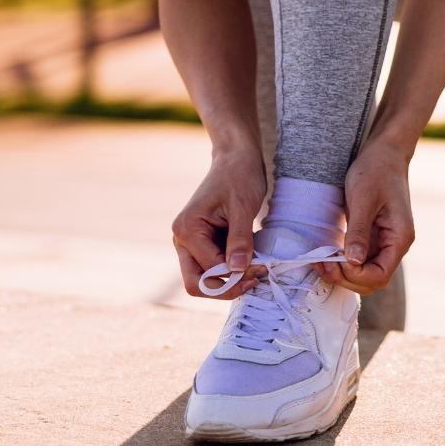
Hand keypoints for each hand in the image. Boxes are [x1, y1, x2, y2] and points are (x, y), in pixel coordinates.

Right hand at [172, 144, 266, 298]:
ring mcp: (190, 243)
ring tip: (257, 271)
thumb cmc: (239, 176)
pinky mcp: (203, 243)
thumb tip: (238, 269)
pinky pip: (213, 266)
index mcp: (187, 230)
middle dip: (226, 288)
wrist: (236, 158)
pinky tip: (252, 263)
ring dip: (229, 281)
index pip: (208, 270)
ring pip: (204, 278)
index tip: (262, 269)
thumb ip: (239, 239)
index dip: (236, 275)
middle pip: (196, 283)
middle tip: (256, 280)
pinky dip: (231, 270)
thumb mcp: (243, 207)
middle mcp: (182, 240)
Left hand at [321, 140, 414, 294]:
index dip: (354, 276)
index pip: (379, 275)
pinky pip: (359, 259)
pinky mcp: (374, 237)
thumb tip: (353, 261)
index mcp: (400, 237)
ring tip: (321, 260)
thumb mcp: (363, 198)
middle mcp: (395, 244)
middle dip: (345, 278)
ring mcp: (385, 242)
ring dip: (342, 273)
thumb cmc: (376, 169)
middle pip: (372, 280)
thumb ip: (359, 231)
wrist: (385, 151)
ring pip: (364, 273)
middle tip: (321, 263)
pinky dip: (343, 262)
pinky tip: (327, 253)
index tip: (334, 261)